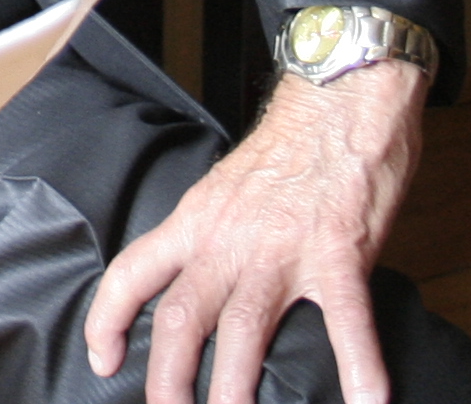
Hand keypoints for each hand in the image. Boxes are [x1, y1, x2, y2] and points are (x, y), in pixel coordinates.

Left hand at [81, 60, 425, 403]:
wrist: (341, 97)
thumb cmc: (290, 145)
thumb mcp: (226, 188)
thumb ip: (210, 237)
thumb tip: (199, 287)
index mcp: (196, 220)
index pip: (133, 273)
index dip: (108, 320)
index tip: (103, 359)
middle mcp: (230, 239)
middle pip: (182, 319)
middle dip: (169, 381)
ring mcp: (284, 249)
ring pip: (244, 332)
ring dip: (235, 390)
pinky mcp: (339, 252)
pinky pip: (346, 322)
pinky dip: (359, 369)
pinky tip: (367, 403)